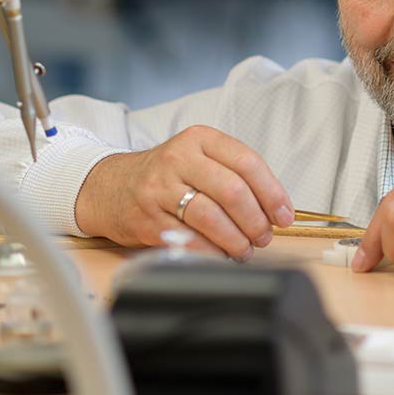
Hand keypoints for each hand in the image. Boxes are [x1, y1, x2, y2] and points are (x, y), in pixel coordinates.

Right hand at [74, 125, 293, 261]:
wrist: (110, 187)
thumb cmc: (166, 175)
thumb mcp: (199, 157)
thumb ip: (235, 174)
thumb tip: (276, 209)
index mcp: (199, 139)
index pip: (247, 162)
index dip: (272, 192)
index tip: (284, 215)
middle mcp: (178, 159)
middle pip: (232, 191)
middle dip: (256, 220)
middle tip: (265, 237)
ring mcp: (159, 189)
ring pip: (211, 217)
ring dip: (237, 240)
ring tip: (245, 250)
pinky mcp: (146, 219)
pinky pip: (188, 240)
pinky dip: (212, 253)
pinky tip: (221, 255)